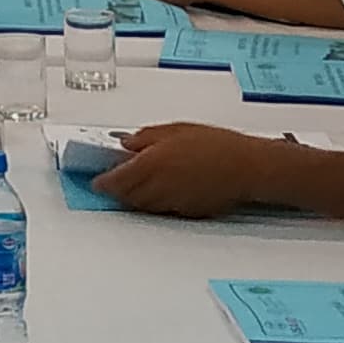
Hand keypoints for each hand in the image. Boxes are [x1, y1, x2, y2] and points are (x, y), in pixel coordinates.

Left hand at [93, 122, 281, 218]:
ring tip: (135, 184)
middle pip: (126, 196)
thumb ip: (146, 138)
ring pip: (142, 205)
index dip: (102, 181)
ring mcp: (172, 202)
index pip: (115, 180)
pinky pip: (161, 209)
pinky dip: (153, 202)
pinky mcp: (186, 212)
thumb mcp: (176, 130)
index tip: (96, 180)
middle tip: (112, 180)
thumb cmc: (217, 145)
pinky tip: (159, 191)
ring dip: (133, 197)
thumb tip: (126, 144)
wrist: (247, 168)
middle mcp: (158, 187)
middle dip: (116, 190)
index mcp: (152, 164)